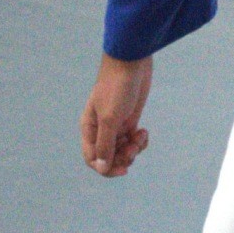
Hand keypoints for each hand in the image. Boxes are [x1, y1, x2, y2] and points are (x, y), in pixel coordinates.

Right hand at [80, 53, 152, 177]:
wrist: (132, 63)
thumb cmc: (116, 89)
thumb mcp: (109, 119)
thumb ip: (105, 144)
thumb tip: (102, 167)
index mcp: (89, 129)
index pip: (92, 159)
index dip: (106, 168)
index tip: (124, 169)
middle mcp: (100, 129)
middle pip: (109, 156)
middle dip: (123, 157)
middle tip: (134, 147)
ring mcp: (116, 124)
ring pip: (122, 149)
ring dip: (133, 149)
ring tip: (141, 136)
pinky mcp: (129, 118)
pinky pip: (132, 139)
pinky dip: (139, 141)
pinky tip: (144, 132)